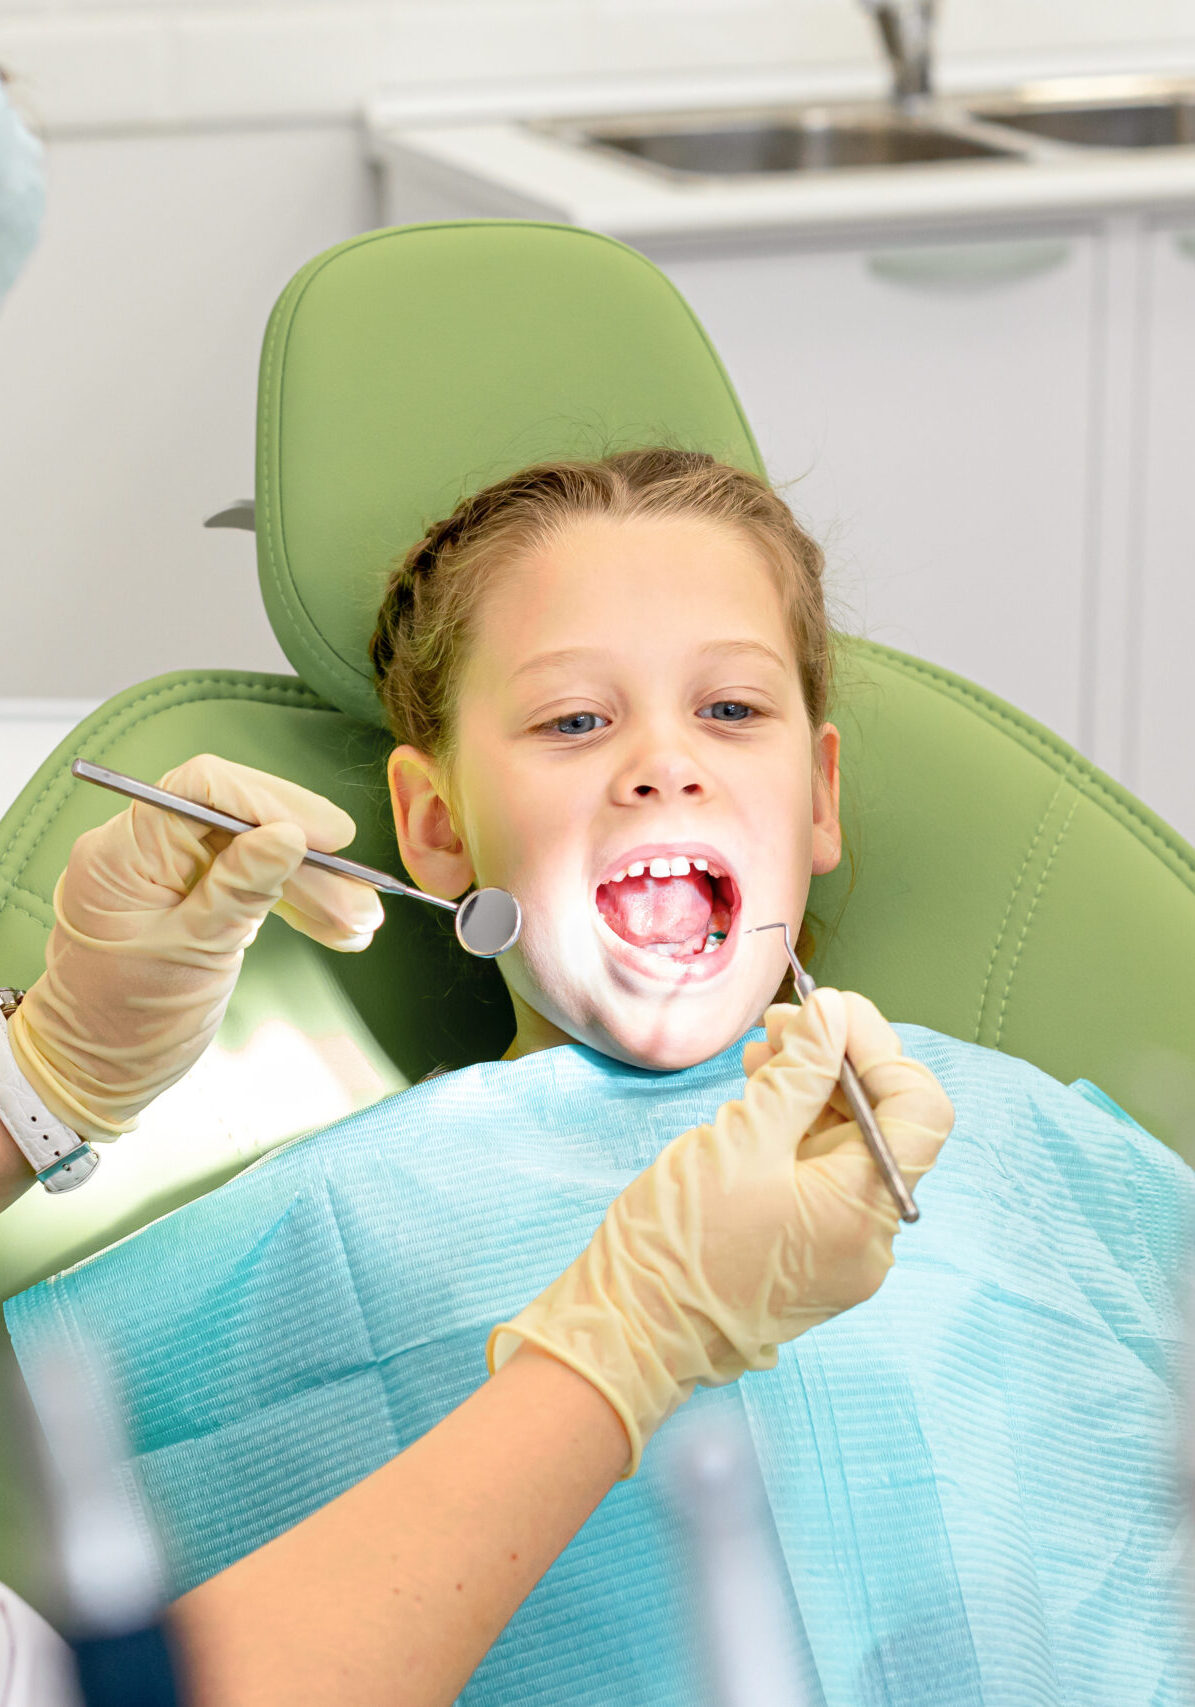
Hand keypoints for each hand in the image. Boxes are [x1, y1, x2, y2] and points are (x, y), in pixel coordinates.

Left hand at [7, 754, 385, 1140]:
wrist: (94, 1077)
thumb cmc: (122, 1026)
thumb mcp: (193, 957)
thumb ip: (240, 889)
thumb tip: (288, 835)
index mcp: (122, 855)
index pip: (204, 790)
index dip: (274, 802)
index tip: (330, 836)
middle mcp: (142, 852)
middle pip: (240, 821)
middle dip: (307, 860)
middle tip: (358, 901)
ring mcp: (169, 875)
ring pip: (256, 854)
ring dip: (313, 888)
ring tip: (358, 925)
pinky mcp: (193, 898)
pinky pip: (251, 883)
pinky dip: (296, 904)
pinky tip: (335, 927)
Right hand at [489, 988, 953, 1472]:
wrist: (629, 1334)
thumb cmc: (679, 1244)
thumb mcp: (739, 1140)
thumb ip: (797, 1072)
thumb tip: (833, 1013)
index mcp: (863, 1212)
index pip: (919, 1109)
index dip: (879, 1047)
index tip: (829, 1011)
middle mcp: (869, 1238)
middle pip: (886, 1126)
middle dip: (839, 1062)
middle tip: (781, 1023)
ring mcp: (839, 1250)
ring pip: (848, 1148)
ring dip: (812, 1091)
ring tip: (758, 1055)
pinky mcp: (808, 1253)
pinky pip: (821, 1178)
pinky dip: (796, 1131)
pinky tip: (755, 1099)